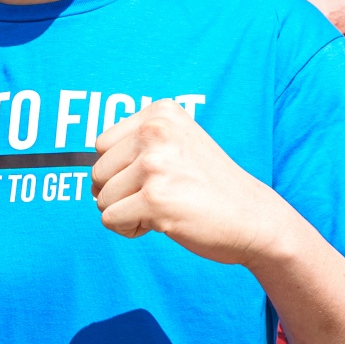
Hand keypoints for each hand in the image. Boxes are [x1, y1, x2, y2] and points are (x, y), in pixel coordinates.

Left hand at [93, 100, 301, 267]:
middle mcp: (156, 132)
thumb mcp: (178, 145)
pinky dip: (130, 230)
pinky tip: (162, 223)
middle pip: (97, 172)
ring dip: (126, 213)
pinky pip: (111, 220)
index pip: (102, 145)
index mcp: (161, 113)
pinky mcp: (155, 199)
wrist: (253, 218)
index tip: (155, 178)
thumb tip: (91, 174)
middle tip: (160, 198)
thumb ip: (137, 145)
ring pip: (102, 199)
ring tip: (164, 209)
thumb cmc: (211, 186)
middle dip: (119, 194)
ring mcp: (155, 164)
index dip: (120, 171)